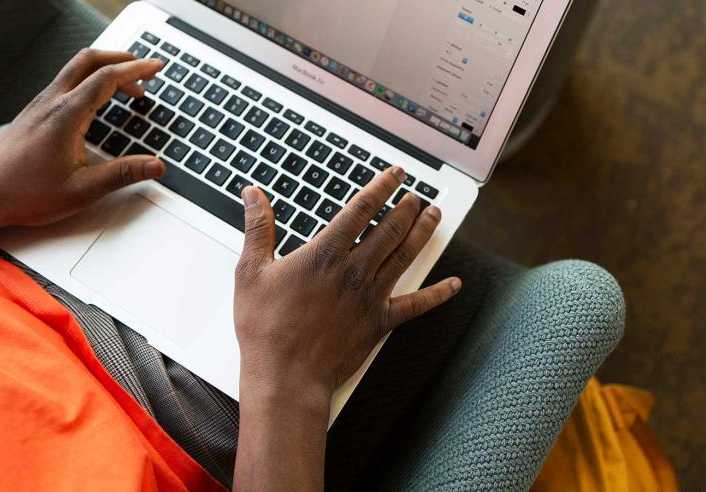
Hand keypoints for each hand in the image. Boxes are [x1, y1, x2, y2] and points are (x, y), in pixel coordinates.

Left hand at [0, 49, 166, 226]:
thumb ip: (123, 174)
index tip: (155, 67)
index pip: (107, 78)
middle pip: (89, 60)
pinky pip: (66, 83)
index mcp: (67, 115)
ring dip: (105, 71)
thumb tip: (155, 165)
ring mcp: (41, 105)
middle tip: (144, 69)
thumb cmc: (26, 192)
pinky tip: (98, 103)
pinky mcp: (35, 113)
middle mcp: (52, 102)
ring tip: (129, 89)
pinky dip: (90, 83)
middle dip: (121, 59)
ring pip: (76, 70)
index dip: (136, 69)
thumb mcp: (84, 189)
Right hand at [234, 166, 460, 397]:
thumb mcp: (251, 272)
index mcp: (325, 255)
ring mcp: (371, 297)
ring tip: (434, 215)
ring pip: (405, 256)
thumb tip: (253, 195)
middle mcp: (354, 271)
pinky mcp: (380, 323)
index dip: (382, 187)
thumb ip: (257, 229)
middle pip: (390, 229)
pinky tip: (454, 284)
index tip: (395, 174)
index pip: (361, 209)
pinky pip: (417, 305)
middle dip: (407, 208)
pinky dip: (438, 293)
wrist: (286, 375)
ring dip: (423, 233)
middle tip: (415, 196)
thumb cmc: (265, 328)